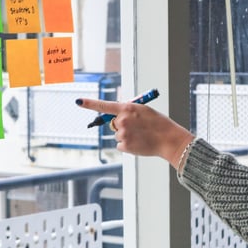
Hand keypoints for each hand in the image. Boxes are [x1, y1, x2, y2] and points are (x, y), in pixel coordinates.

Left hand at [76, 97, 195, 168]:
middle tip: (138, 128)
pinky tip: (139, 143)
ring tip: (142, 136)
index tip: (78, 101)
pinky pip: (121, 145)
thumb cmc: (159, 124)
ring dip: (127, 136)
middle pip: (114, 124)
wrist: (169, 139)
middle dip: (123, 126)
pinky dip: (128, 146)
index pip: (104, 105)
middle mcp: (122, 120)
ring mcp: (123, 134)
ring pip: (118, 135)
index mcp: (127, 108)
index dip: (90, 104)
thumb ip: (130, 111)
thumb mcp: (144, 111)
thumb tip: (119, 116)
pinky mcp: (125, 146)